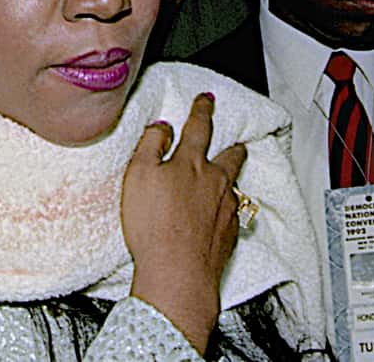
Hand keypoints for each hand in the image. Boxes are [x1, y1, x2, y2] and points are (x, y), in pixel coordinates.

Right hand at [122, 93, 247, 353]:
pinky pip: (233, 212)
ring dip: (231, 177)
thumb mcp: (138, 176)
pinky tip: (220, 213)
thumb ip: (150, 145)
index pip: (199, 128)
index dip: (202, 111)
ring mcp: (226, 208)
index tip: (206, 100)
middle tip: (236, 141)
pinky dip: (227, 207)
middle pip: (230, 156)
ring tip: (229, 176)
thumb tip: (162, 127)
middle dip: (232, 145)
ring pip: (233, 184)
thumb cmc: (154, 225)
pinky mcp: (230, 233)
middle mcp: (215, 181)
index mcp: (191, 163)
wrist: (178, 273)